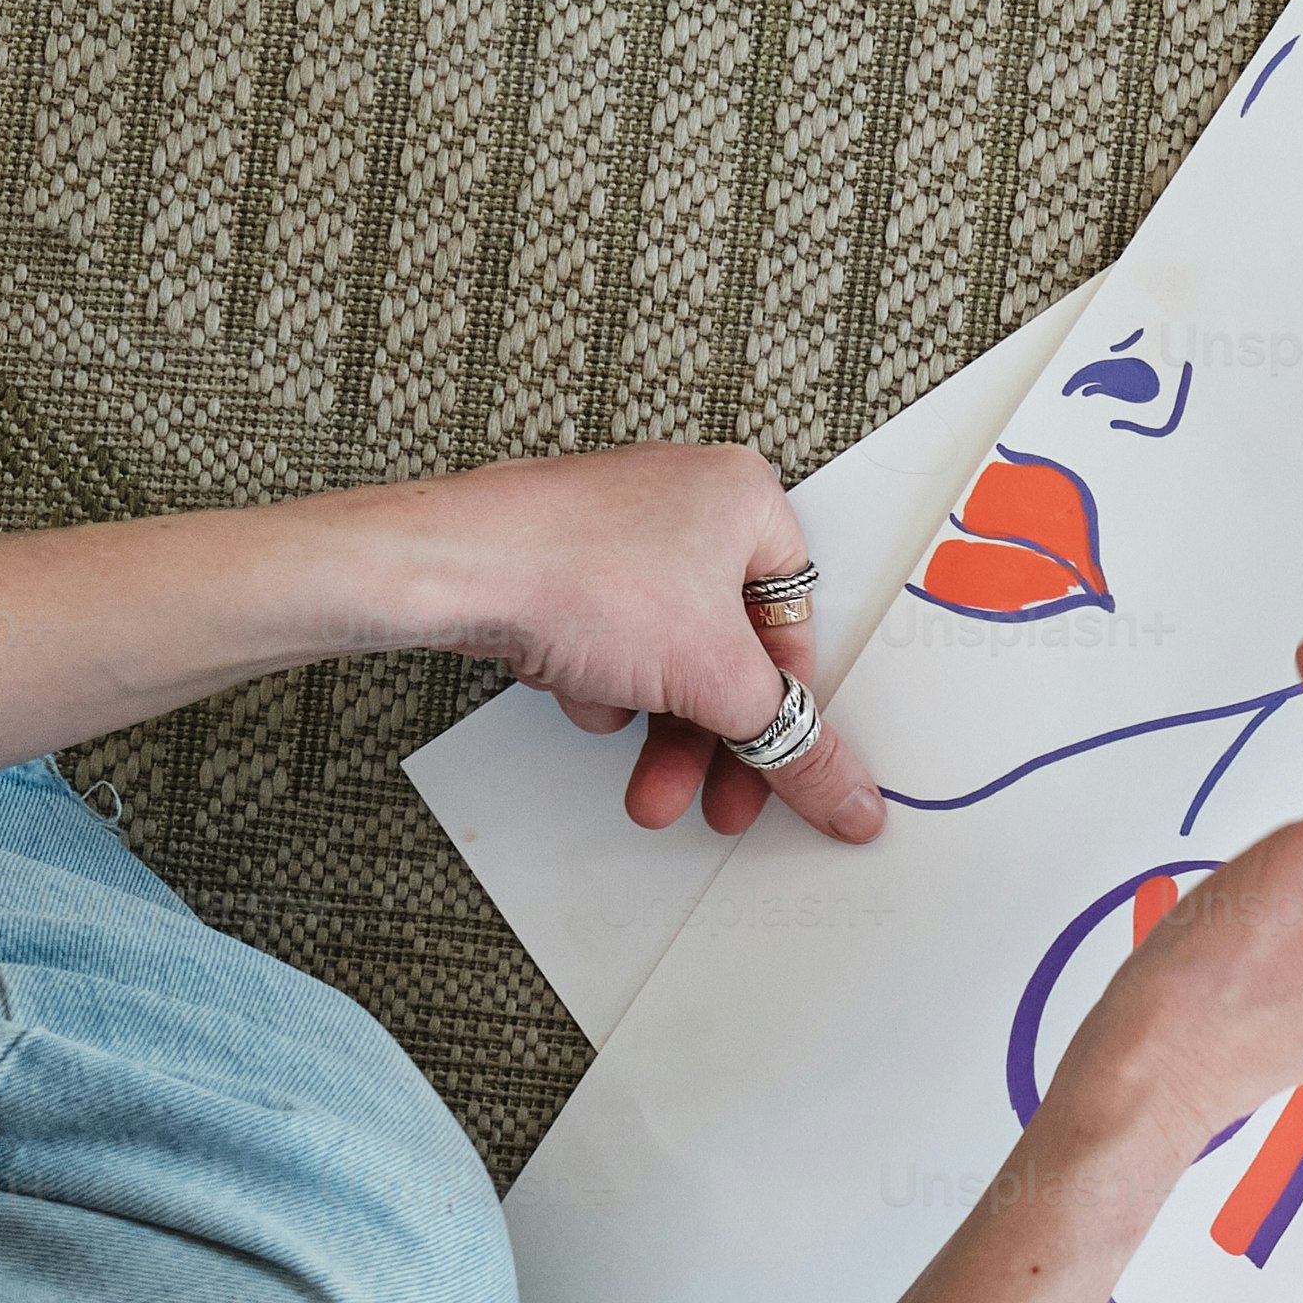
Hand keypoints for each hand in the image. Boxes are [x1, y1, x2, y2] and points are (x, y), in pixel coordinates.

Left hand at [349, 444, 886, 843]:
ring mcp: (618, 529)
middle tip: (714, 802)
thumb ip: (795, 747)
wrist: (451, 567)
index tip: (782, 773)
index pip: (795, 630)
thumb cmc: (583, 574)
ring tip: (645, 788)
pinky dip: (602, 679)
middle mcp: (687, 502)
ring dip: (660, 728)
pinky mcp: (562, 559)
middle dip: (715, 742)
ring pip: (667, 654)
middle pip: (729, 652)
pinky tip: (577, 692)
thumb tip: (851, 798)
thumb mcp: (718, 682)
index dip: (787, 713)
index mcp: (748, 500)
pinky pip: (610, 639)